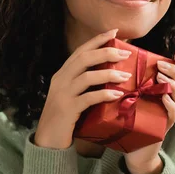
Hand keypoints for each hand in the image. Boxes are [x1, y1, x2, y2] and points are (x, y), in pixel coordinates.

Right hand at [34, 28, 132, 148]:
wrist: (47, 141)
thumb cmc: (65, 118)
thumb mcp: (72, 95)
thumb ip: (84, 84)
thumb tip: (110, 74)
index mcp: (62, 74)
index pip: (80, 51)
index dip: (97, 40)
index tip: (114, 32)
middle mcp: (60, 80)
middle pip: (83, 59)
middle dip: (105, 52)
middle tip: (125, 53)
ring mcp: (63, 94)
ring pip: (86, 76)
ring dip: (108, 74)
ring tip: (126, 76)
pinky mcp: (67, 109)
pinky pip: (88, 98)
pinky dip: (103, 94)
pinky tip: (117, 95)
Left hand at [124, 47, 174, 173]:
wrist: (131, 148)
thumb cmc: (131, 119)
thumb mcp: (133, 96)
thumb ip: (134, 81)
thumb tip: (124, 58)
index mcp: (165, 93)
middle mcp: (171, 103)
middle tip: (160, 66)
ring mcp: (169, 116)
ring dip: (173, 87)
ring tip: (161, 78)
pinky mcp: (164, 128)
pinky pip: (172, 116)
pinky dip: (169, 105)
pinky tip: (163, 98)